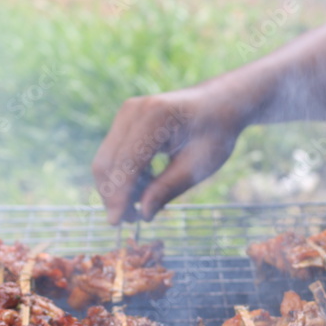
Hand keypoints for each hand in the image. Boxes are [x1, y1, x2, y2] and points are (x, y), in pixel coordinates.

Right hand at [92, 87, 238, 224]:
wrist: (219, 103)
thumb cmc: (215, 134)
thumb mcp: (197, 166)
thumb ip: (168, 188)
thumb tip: (143, 214)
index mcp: (156, 117)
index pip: (127, 163)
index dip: (119, 195)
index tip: (116, 222)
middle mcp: (133, 111)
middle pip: (108, 162)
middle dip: (113, 196)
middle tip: (130, 221)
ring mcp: (126, 113)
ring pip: (106, 159)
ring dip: (115, 188)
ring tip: (137, 210)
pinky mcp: (124, 120)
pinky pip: (114, 153)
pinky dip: (122, 175)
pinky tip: (142, 189)